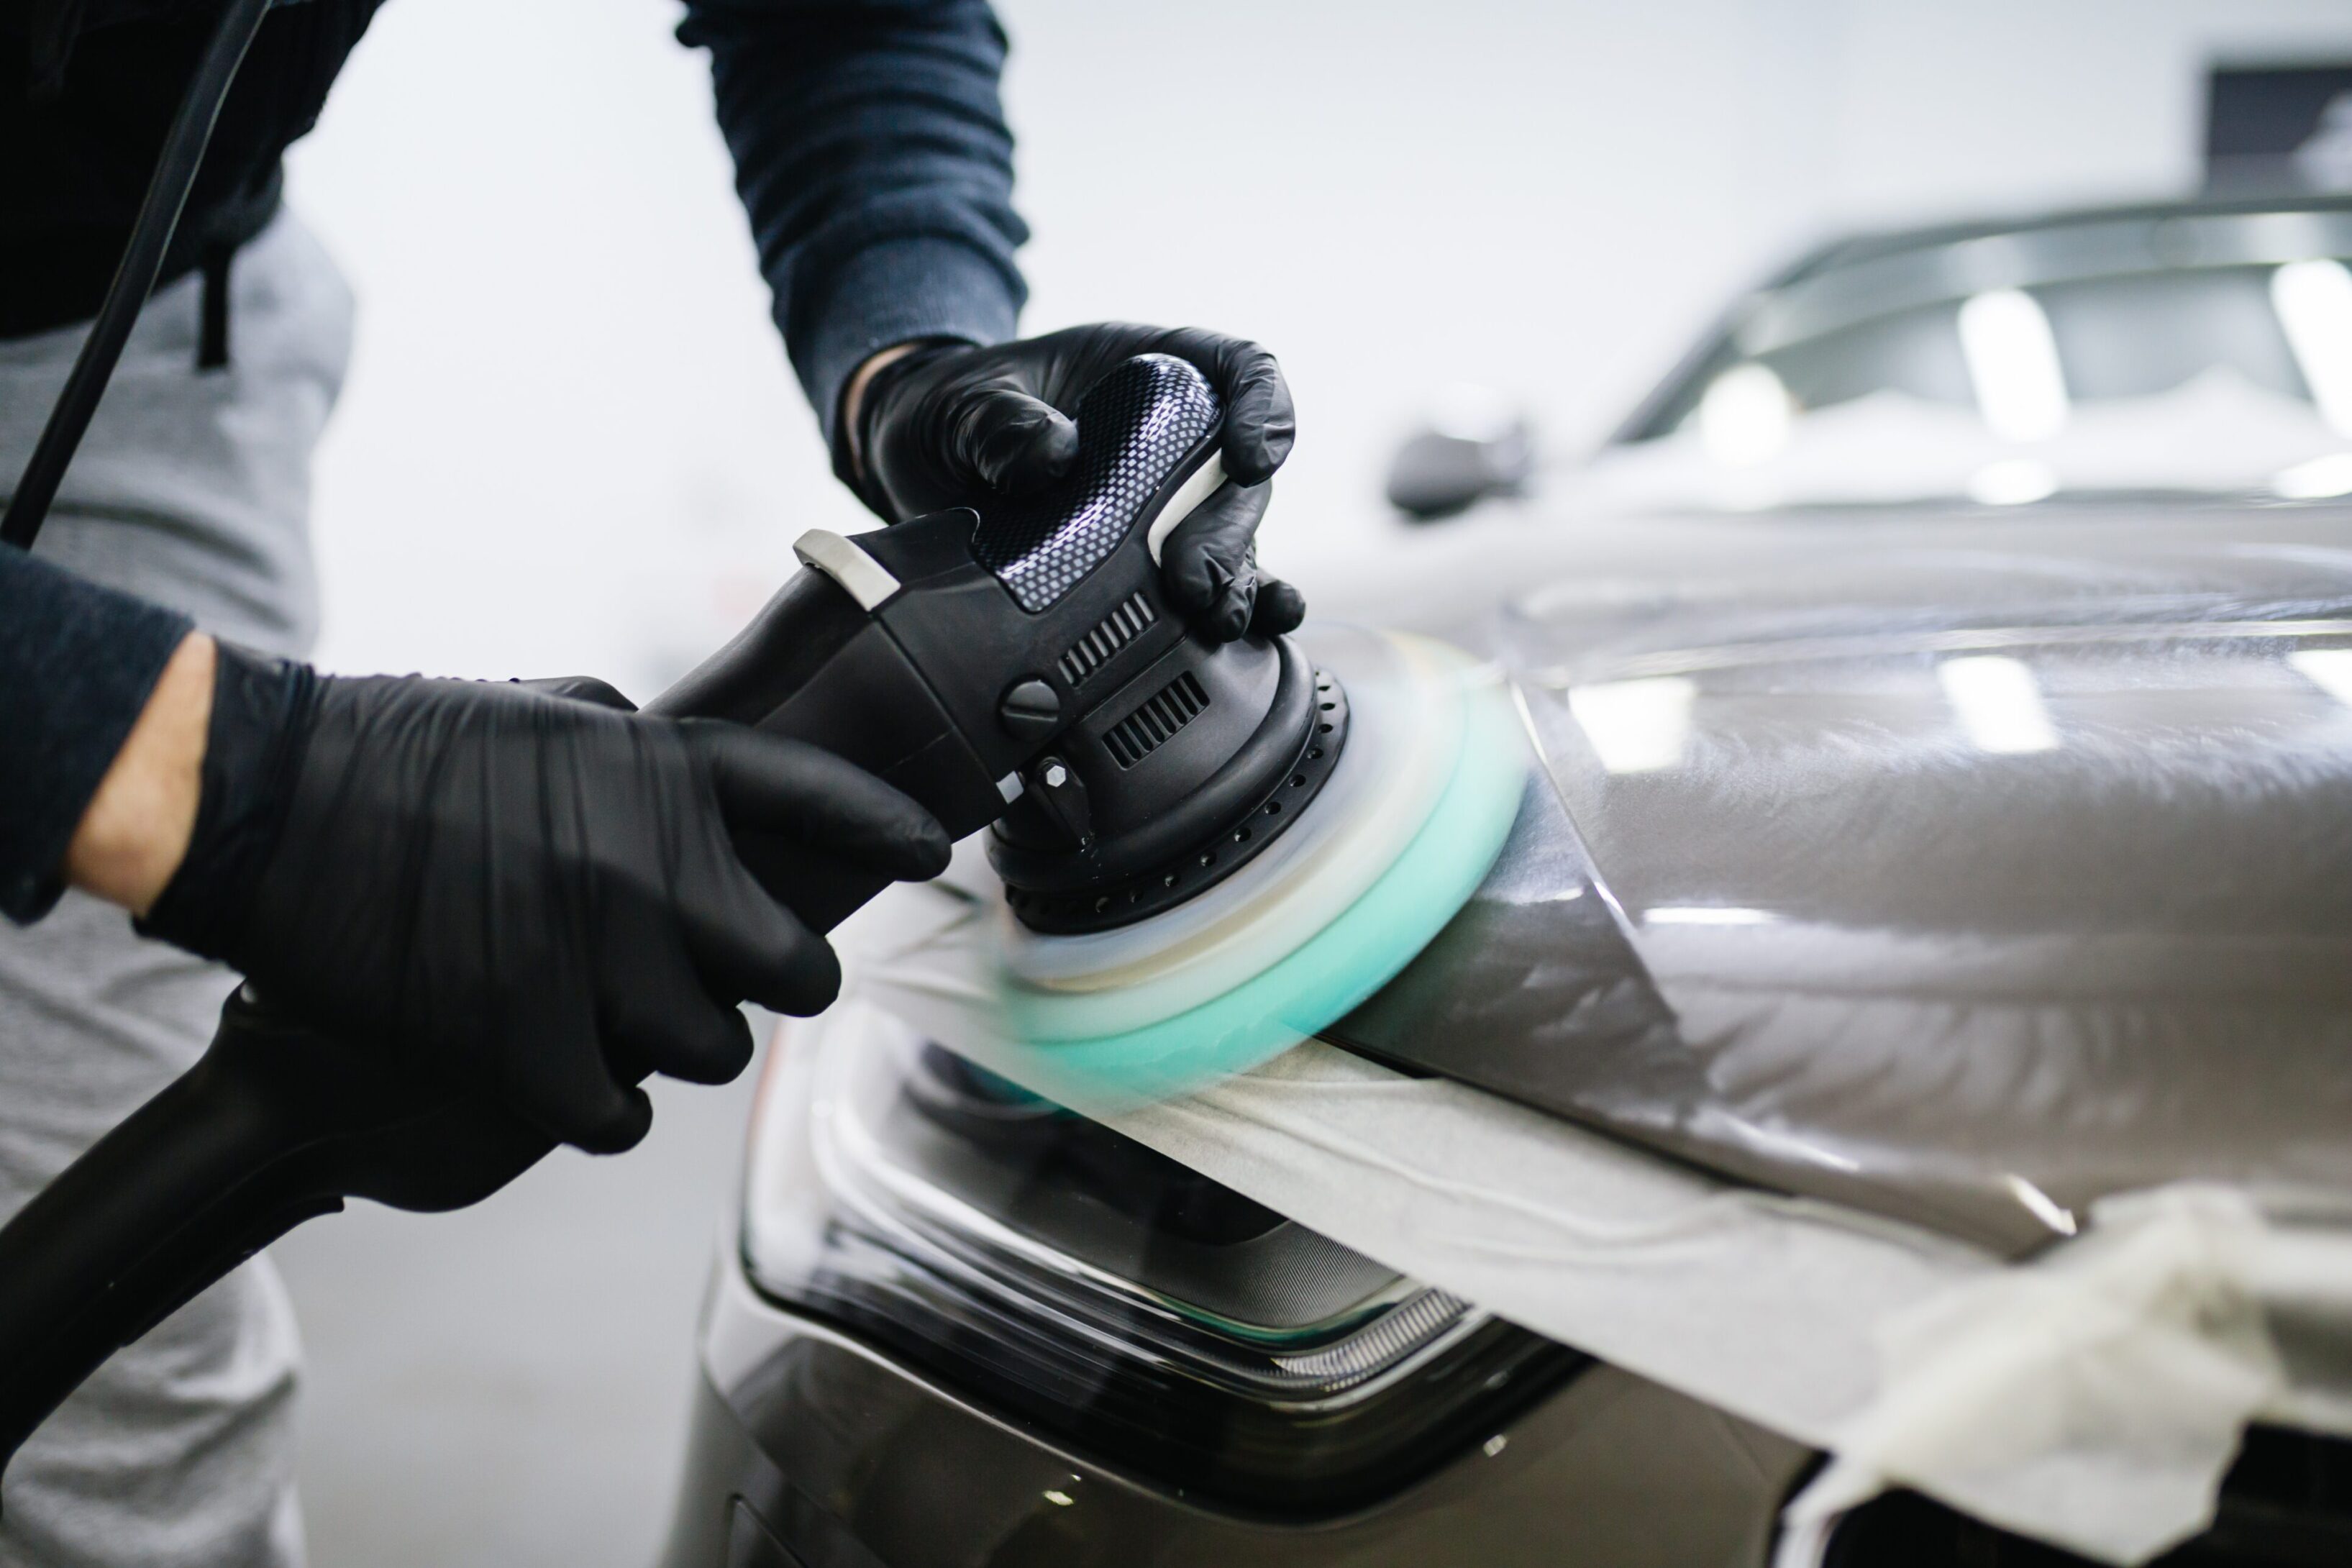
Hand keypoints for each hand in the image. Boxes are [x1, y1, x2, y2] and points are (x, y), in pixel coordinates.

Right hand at [140, 646, 948, 1153]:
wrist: (268, 804)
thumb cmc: (395, 747)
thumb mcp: (542, 713)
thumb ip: (635, 751)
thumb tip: (678, 774)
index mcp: (668, 771)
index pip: (822, 799)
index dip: (886, 831)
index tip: (933, 853)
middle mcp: (659, 868)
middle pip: (797, 971)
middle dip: (778, 982)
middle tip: (739, 982)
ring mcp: (599, 962)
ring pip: (710, 1052)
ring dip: (673, 1045)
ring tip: (613, 1017)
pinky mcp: (527, 1047)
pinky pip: (619, 1119)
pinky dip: (599, 1110)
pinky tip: (566, 1080)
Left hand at [846, 324, 1306, 641]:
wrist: (923, 465)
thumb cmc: (958, 410)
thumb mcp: (964, 400)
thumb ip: (998, 420)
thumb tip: (1050, 459)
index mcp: (1153, 370)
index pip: (1240, 371)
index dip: (1263, 408)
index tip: (1249, 456)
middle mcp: (1179, 439)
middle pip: (1241, 477)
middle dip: (1230, 530)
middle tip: (1193, 579)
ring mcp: (1171, 506)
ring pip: (1235, 540)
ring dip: (1236, 582)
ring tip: (1213, 620)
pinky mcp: (1154, 562)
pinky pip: (1214, 585)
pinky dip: (1239, 610)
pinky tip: (1251, 634)